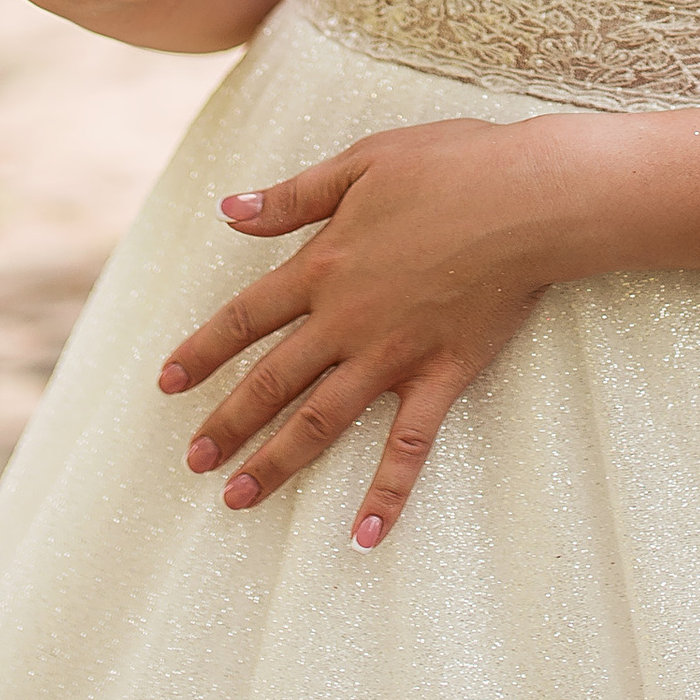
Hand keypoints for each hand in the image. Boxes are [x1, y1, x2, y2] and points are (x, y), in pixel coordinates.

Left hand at [157, 116, 574, 546]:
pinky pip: (409, 446)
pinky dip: (386, 492)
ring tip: (239, 498)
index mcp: (322, 266)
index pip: (245, 318)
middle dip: (227, 424)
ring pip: (321, 421)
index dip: (203, 351)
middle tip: (194, 462)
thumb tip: (228, 210)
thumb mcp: (360, 164)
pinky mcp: (442, 375)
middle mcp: (346, 320)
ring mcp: (393, 354)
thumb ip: (292, 196)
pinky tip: (364, 534)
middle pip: (272, 381)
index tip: (169, 382)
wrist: (530, 197)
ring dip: (276, 463)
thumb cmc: (452, 166)